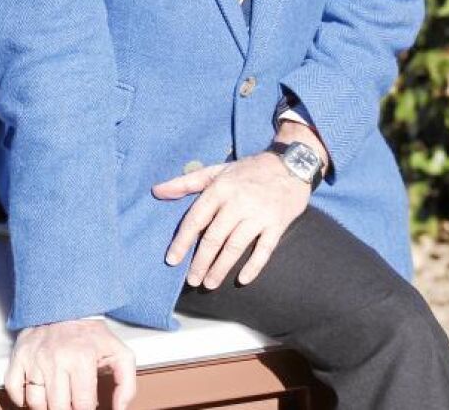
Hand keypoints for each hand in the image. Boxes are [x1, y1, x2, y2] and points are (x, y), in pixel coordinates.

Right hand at [5, 318, 136, 409]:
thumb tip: (120, 409)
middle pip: (58, 407)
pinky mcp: (20, 356)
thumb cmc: (91, 335)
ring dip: (47, 407)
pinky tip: (37, 394)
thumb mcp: (119, 354)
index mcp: (82, 358)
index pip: (83, 405)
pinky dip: (21, 398)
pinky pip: (14, 388)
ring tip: (57, 399)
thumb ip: (126, 385)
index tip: (86, 409)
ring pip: (36, 403)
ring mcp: (35, 358)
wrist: (65, 306)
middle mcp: (56, 359)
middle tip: (72, 405)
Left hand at [152, 137, 319, 288]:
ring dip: (221, 267)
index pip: (196, 219)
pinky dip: (254, 266)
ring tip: (209, 284)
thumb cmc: (248, 170)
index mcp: (220, 189)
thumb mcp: (216, 171)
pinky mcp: (277, 223)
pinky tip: (242, 280)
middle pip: (214, 237)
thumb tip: (156, 192)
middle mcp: (238, 202)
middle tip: (192, 280)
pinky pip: (264, 249)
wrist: (291, 164)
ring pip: (236, 245)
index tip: (172, 260)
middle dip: (200, 261)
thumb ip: (185, 183)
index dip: (182, 241)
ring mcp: (259, 214)